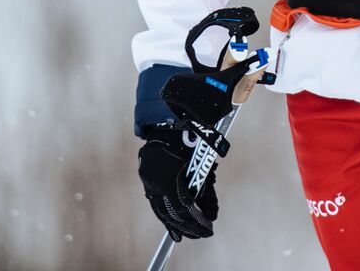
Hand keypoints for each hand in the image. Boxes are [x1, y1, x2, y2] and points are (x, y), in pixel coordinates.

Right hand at [138, 125, 218, 240]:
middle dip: (188, 227)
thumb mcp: (202, 167)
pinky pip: (155, 203)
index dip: (197, 222)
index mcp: (170, 179)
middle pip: (172, 213)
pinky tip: (171, 225)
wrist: (169, 123)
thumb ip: (207, 192)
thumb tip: (213, 215)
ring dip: (174, 225)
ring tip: (184, 235)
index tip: (209, 229)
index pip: (185, 209)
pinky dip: (164, 215)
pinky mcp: (146, 179)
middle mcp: (156, 183)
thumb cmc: (191, 142)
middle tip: (201, 234)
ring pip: (160, 210)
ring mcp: (148, 182)